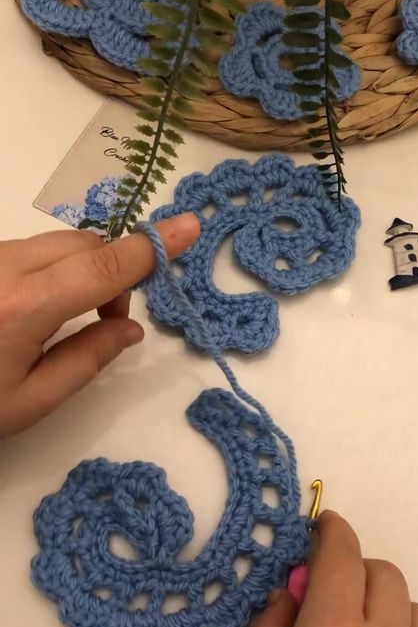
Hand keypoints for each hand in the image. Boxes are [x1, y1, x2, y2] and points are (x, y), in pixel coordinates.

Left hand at [0, 214, 199, 436]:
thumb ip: (88, 360)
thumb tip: (130, 328)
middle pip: (84, 244)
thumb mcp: (30, 401)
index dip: (152, 248)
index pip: (105, 268)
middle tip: (108, 319)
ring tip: (61, 321)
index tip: (190, 225)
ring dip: (79, 270)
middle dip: (113, 270)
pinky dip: (49, 270)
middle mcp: (4, 269)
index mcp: (24, 308)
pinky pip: (27, 250)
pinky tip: (27, 310)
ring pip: (55, 244)